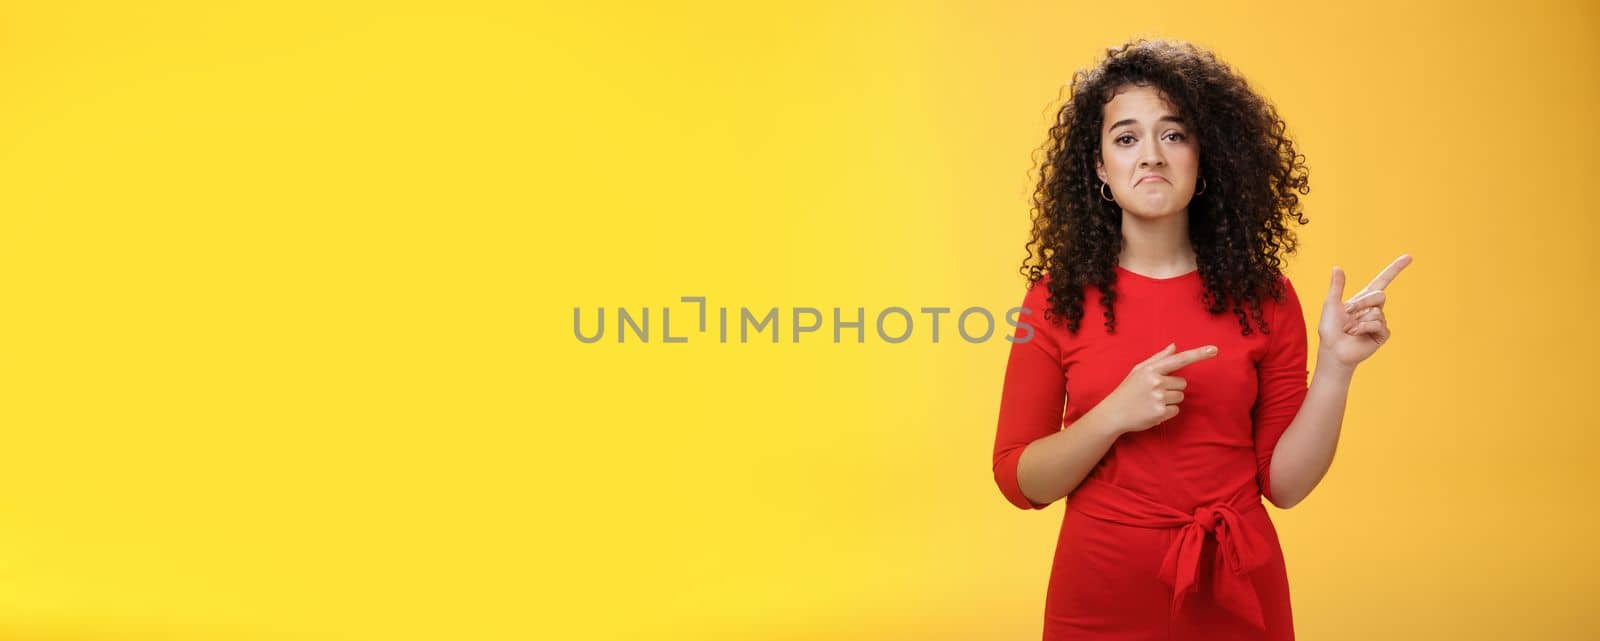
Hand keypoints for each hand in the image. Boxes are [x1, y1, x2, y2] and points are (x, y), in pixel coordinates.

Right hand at [1092, 342, 1218, 435]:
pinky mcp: (1160, 412)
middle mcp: (1156, 382)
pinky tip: (1153, 411)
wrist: (1113, 413)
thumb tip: (1174, 346)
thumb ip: (1158, 358)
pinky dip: (1167, 412)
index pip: (1179, 359)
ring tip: (1152, 402)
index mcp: (1151, 369)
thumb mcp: (1138, 371)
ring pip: (1180, 397)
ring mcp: (1159, 398)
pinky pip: (1176, 410)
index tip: (1214, 349)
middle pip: (1183, 383)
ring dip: (1170, 401)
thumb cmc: (1127, 390)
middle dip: (1172, 388)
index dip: (1198, 354)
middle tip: (1154, 393)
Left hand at [1319, 254, 1411, 368]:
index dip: (1395, 269)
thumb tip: (1337, 267)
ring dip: (1359, 319)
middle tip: (1347, 312)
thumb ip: (1337, 286)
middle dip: (1362, 302)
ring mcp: (1380, 321)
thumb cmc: (1330, 328)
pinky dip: (1364, 328)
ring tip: (1349, 329)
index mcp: (1363, 299)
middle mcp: (1374, 308)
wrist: (1333, 350)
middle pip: (1380, 295)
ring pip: (1376, 312)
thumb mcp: (1331, 304)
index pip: (1383, 280)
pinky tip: (1356, 334)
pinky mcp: (1382, 334)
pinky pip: (1378, 324)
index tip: (1409, 257)